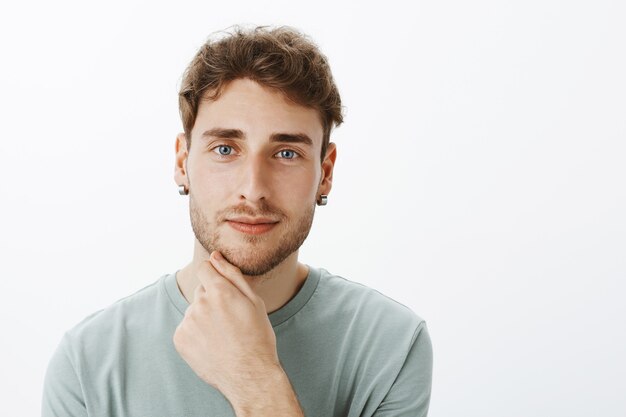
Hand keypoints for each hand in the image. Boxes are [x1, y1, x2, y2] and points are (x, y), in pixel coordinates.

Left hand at [173, 251, 280, 399]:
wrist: (249, 376)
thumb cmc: (257, 336)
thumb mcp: (254, 302)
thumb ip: (232, 274)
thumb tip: (215, 256)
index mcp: (220, 291)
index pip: (205, 267)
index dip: (215, 276)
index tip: (224, 291)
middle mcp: (200, 304)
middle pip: (202, 290)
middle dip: (213, 299)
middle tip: (231, 320)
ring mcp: (188, 322)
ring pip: (195, 310)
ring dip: (205, 317)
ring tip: (223, 335)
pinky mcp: (180, 339)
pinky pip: (187, 327)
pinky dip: (197, 333)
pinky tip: (212, 344)